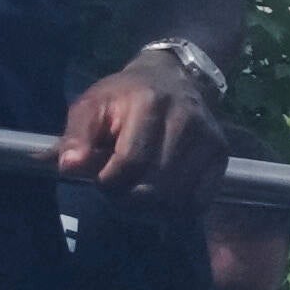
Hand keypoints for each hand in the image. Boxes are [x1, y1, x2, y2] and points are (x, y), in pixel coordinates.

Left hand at [49, 47, 230, 204]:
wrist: (173, 77)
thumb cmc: (123, 96)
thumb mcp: (91, 106)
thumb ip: (75, 137)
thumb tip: (68, 167)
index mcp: (150, 104)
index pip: (130, 163)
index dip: (109, 184)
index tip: (99, 181)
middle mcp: (186, 121)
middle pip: (155, 187)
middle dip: (127, 201)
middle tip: (116, 194)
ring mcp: (208, 139)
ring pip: (178, 199)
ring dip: (151, 210)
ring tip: (136, 198)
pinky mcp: (221, 154)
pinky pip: (199, 201)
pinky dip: (176, 211)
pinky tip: (160, 203)